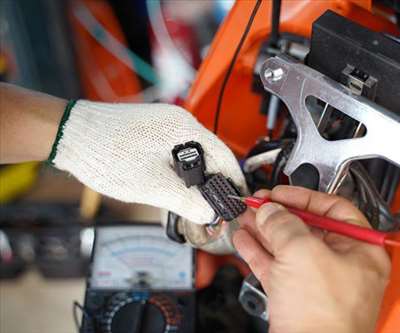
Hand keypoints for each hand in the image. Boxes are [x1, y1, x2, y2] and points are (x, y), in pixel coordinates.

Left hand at [50, 100, 246, 223]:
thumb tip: (209, 213)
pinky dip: (180, 171)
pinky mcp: (151, 130)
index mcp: (185, 128)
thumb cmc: (106, 154)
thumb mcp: (152, 185)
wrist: (68, 135)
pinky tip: (174, 186)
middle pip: (210, 155)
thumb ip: (186, 201)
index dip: (234, 181)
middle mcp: (178, 121)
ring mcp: (164, 124)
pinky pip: (176, 152)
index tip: (238, 200)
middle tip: (215, 207)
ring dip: (196, 178)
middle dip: (214, 183)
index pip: (224, 155)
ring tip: (195, 202)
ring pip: (192, 155)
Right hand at [233, 185, 390, 332]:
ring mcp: (319, 283)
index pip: (334, 209)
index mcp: (361, 250)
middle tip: (258, 203)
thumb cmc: (326, 317)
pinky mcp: (298, 298)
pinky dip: (259, 251)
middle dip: (279, 214)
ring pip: (288, 247)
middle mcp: (343, 266)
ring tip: (246, 216)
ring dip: (264, 230)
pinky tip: (245, 239)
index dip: (304, 197)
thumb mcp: (303, 253)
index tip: (280, 193)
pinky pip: (277, 266)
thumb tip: (271, 210)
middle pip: (308, 228)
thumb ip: (284, 224)